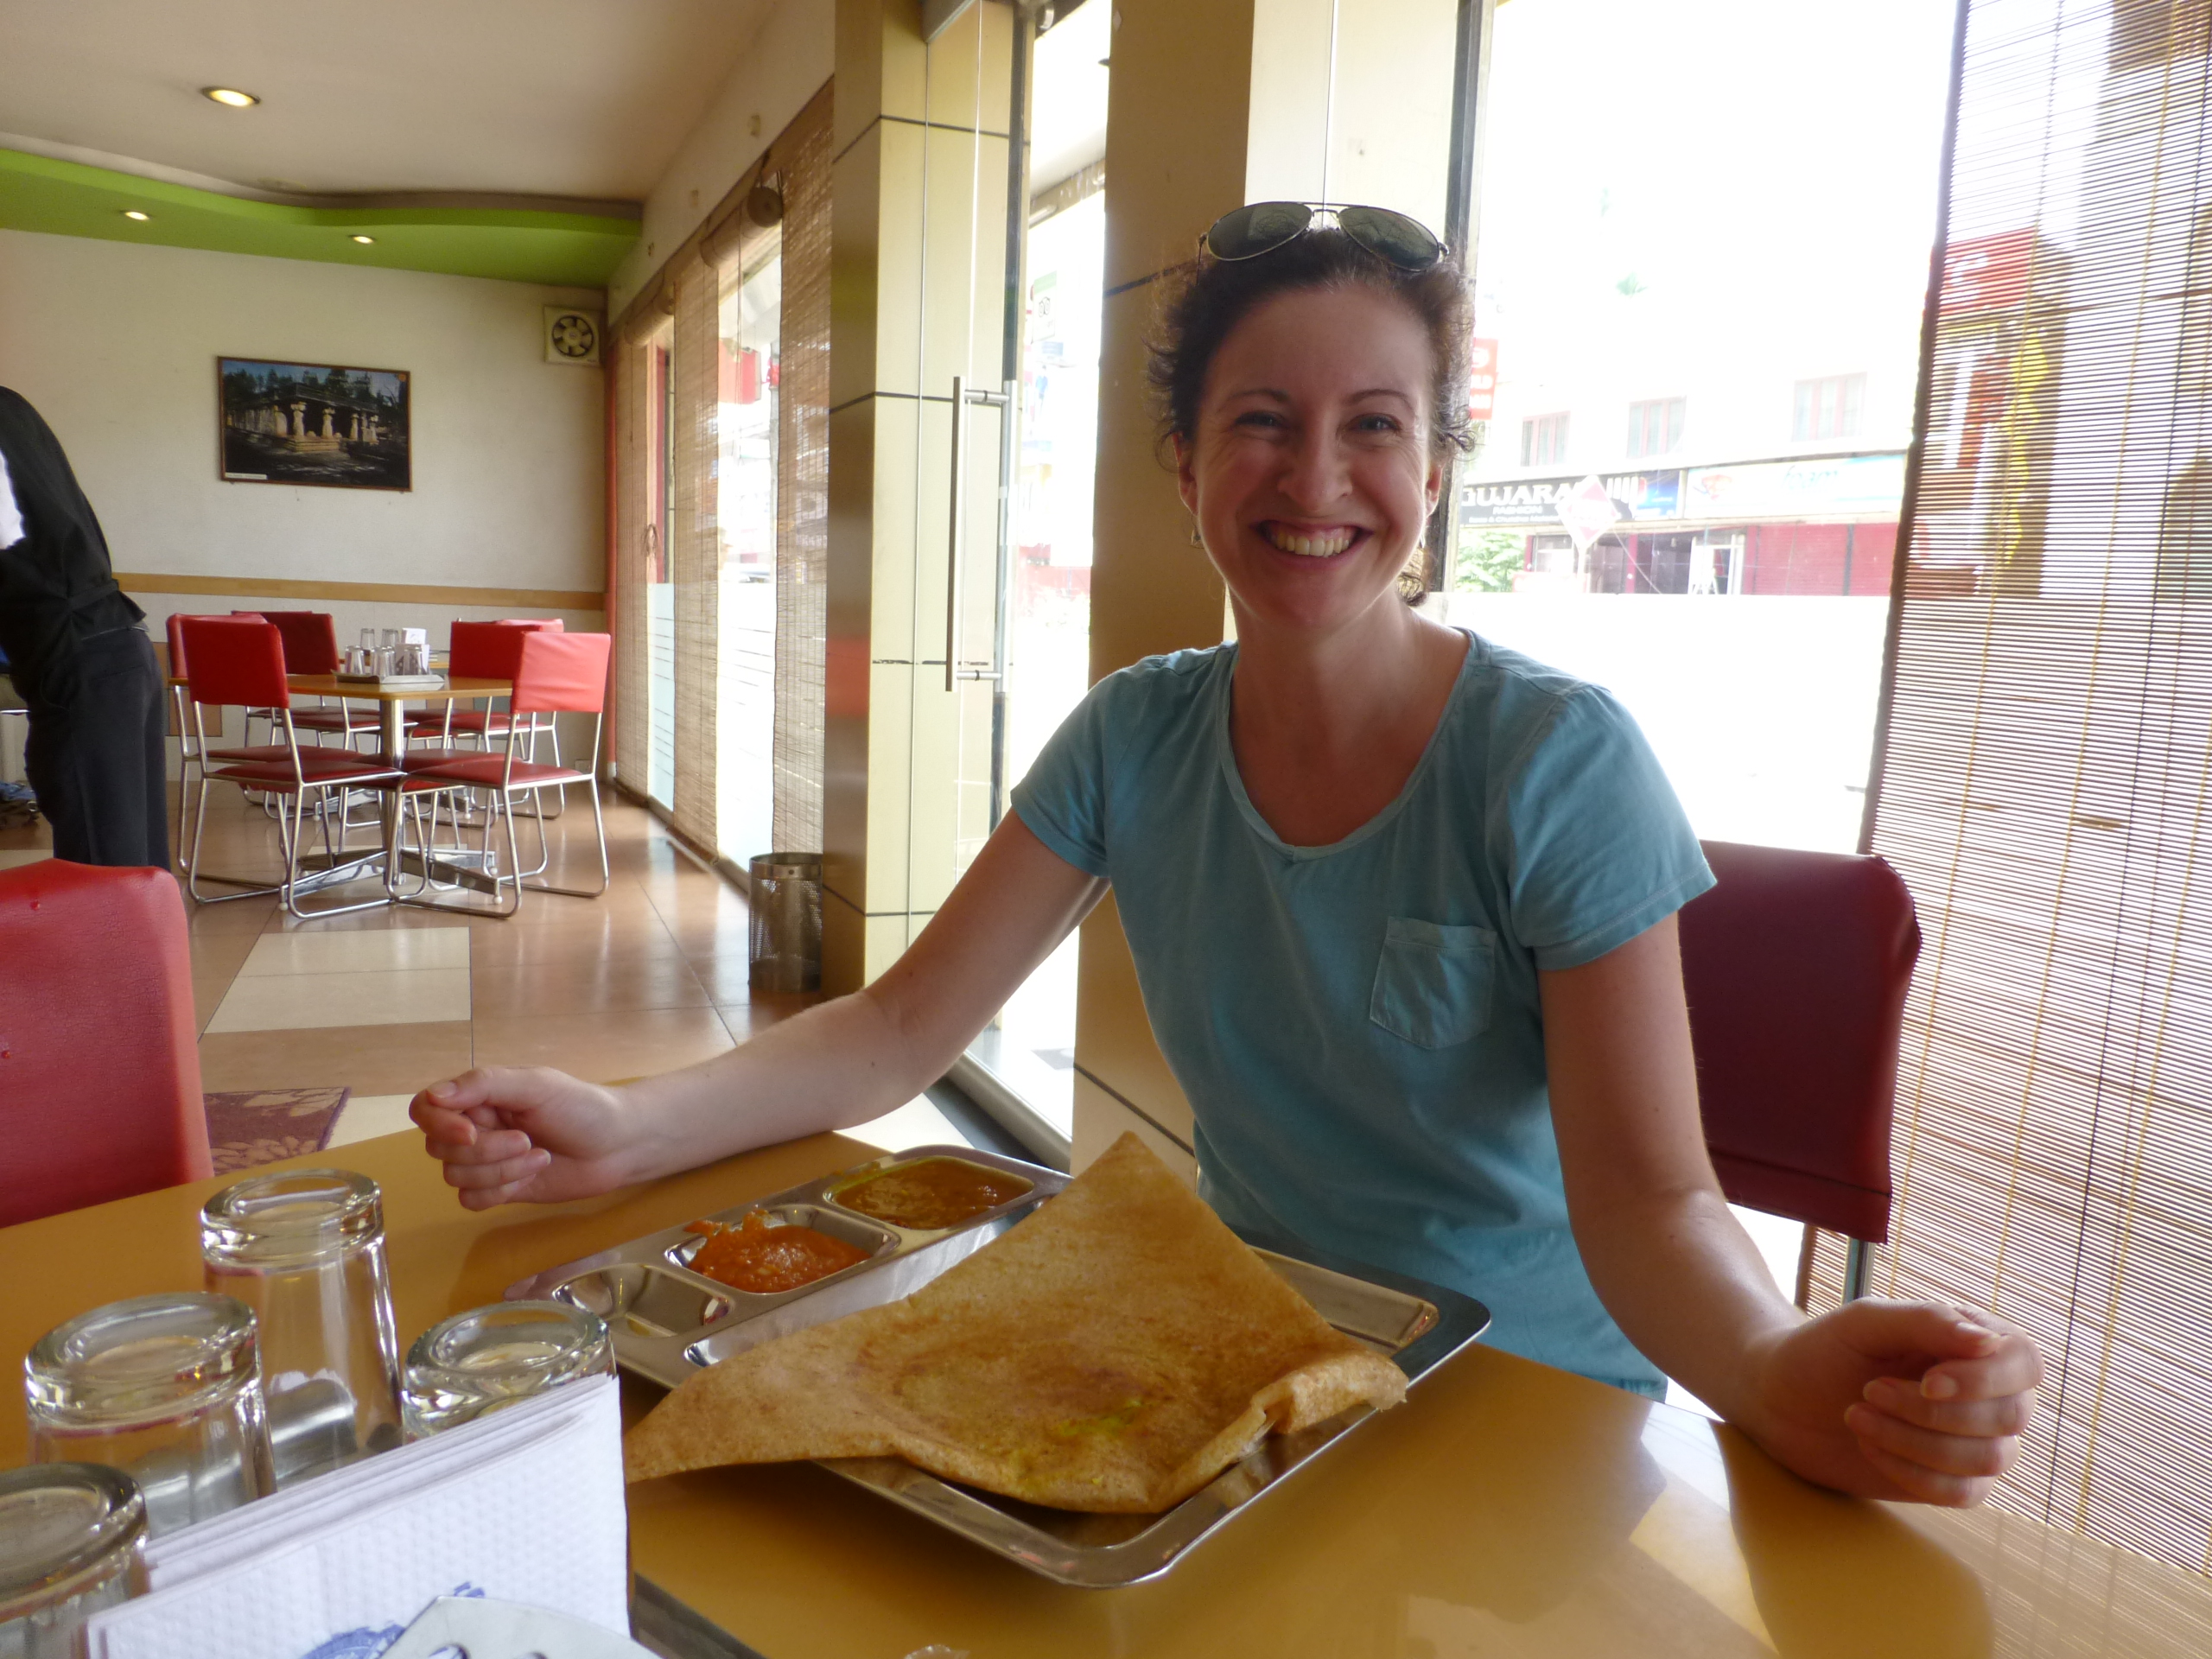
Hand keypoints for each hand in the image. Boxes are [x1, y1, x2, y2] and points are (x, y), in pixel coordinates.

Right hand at [410, 1066, 638, 1209]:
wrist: (617, 1146)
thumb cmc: (581, 1107)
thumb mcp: (537, 1085)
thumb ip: (485, 1085)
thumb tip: (434, 1095)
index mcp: (478, 1097)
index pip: (425, 1109)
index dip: (438, 1124)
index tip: (471, 1131)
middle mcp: (474, 1127)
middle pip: (439, 1148)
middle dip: (485, 1151)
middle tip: (527, 1141)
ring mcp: (484, 1161)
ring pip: (455, 1176)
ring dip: (500, 1171)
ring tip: (540, 1156)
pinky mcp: (497, 1190)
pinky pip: (470, 1200)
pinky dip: (500, 1191)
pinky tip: (533, 1176)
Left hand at [1743, 1300, 2041, 1505]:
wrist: (1778, 1399)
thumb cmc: (1823, 1349)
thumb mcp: (1864, 1322)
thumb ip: (1926, 1321)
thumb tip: (1990, 1340)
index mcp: (1972, 1342)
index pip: (2024, 1361)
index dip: (1985, 1379)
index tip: (1927, 1381)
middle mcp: (1986, 1391)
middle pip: (2012, 1416)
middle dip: (1934, 1413)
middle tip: (1869, 1391)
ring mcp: (1973, 1439)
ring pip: (1990, 1459)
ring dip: (1916, 1443)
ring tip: (1857, 1416)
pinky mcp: (1951, 1480)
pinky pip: (1965, 1493)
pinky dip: (1914, 1474)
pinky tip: (1870, 1448)